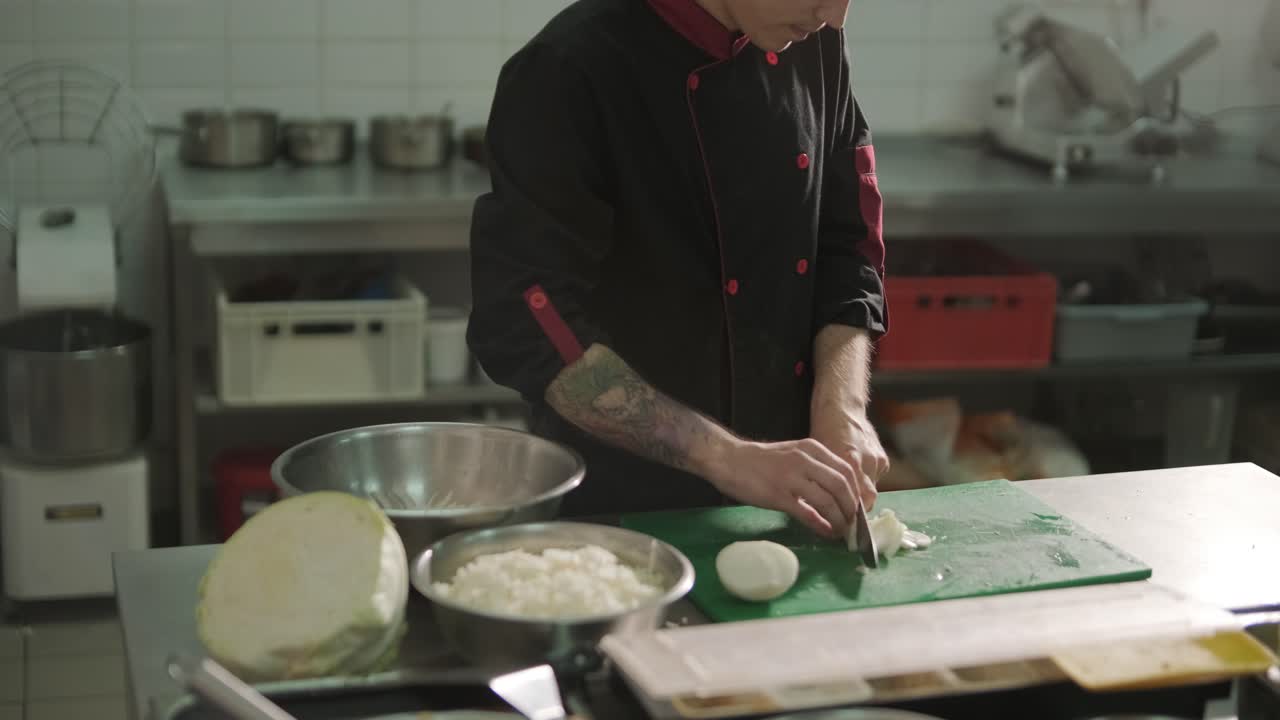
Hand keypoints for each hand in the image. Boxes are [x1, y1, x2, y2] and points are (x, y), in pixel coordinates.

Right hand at [699, 437, 859, 538]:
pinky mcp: (778, 495)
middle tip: (852, 523)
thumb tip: (836, 490)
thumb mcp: (793, 453)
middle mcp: (805, 460)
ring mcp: (791, 477)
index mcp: (812, 449)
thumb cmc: (760, 460)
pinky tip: (825, 532)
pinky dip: (820, 524)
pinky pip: (807, 512)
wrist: (728, 459)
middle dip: (851, 508)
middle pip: (842, 486)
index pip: (846, 471)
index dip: (856, 492)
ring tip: (840, 531)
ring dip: (838, 519)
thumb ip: (814, 467)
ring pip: (827, 501)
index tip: (857, 507)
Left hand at [810, 405, 887, 511]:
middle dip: (856, 511)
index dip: (847, 514)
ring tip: (847, 502)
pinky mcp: (883, 458)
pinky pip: (875, 479)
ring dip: (860, 497)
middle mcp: (865, 460)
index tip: (840, 526)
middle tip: (845, 520)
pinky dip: (865, 482)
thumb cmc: (823, 432)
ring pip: (871, 490)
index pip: (854, 498)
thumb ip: (821, 481)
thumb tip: (816, 509)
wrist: (842, 408)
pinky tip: (856, 480)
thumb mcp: (817, 457)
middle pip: (867, 498)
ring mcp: (876, 459)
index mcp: (847, 459)